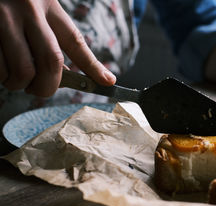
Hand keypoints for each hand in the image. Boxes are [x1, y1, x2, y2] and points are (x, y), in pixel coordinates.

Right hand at [0, 0, 115, 96]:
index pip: (76, 42)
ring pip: (23, 71)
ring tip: (15, 77)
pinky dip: (2, 76)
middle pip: (52, 63)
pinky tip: (2, 67)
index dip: (94, 67)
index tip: (108, 82)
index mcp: (47, 5)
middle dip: (48, 87)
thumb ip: (51, 36)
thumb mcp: (37, 8)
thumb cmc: (12, 1)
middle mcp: (29, 11)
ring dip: (19, 84)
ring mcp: (4, 19)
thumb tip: (66, 77)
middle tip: (40, 89)